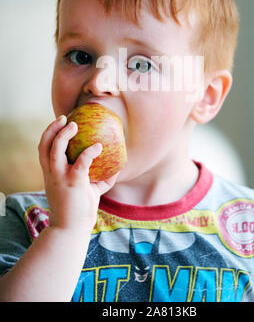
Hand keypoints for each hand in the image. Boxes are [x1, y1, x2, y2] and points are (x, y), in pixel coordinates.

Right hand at [38, 115, 118, 233]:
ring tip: (74, 125)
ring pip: (55, 151)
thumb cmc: (79, 210)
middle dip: (51, 129)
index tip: (58, 122)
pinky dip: (89, 152)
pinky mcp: (73, 183)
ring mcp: (60, 178)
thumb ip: (98, 179)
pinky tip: (98, 147)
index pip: (43, 149)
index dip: (49, 134)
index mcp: (51, 174)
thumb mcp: (88, 191)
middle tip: (63, 117)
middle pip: (44, 146)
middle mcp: (52, 174)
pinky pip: (80, 163)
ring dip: (63, 136)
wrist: (71, 230)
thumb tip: (116, 169)